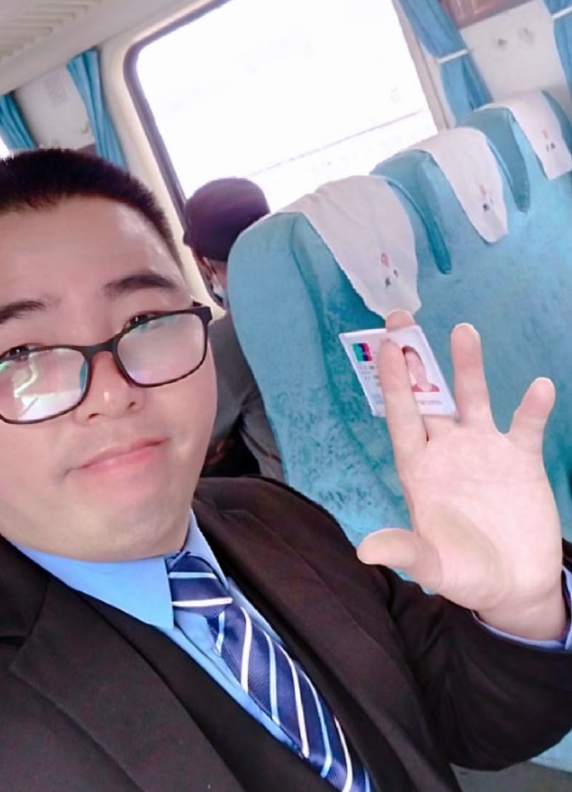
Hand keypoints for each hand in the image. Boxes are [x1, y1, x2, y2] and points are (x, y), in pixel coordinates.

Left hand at [357, 311, 565, 639]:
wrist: (515, 587)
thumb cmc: (465, 574)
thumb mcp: (434, 566)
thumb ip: (406, 551)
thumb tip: (365, 550)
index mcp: (419, 469)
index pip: (402, 418)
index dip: (394, 384)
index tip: (387, 349)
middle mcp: (447, 450)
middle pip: (429, 396)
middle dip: (417, 359)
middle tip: (401, 317)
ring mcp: (484, 450)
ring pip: (473, 398)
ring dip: (468, 366)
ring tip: (463, 330)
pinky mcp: (520, 458)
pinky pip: (525, 425)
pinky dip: (532, 407)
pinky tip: (538, 387)